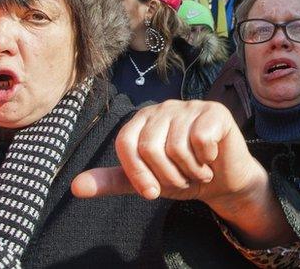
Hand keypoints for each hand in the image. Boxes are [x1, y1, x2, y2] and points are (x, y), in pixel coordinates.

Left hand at [72, 100, 265, 207]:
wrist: (223, 182)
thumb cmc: (182, 176)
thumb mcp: (145, 181)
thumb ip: (112, 181)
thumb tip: (75, 187)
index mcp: (142, 119)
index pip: (125, 143)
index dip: (137, 173)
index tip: (151, 193)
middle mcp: (164, 108)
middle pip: (150, 147)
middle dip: (167, 176)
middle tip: (182, 178)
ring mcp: (190, 106)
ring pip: (176, 147)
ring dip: (189, 171)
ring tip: (198, 170)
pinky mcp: (215, 111)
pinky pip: (200, 140)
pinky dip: (206, 159)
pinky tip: (212, 158)